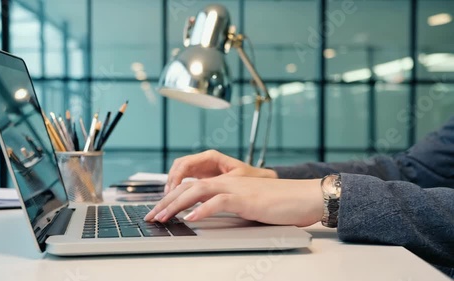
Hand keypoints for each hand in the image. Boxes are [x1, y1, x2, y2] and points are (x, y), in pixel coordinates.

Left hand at [145, 176, 323, 226]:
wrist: (303, 197)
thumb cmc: (278, 202)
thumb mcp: (247, 203)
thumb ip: (228, 206)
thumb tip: (208, 216)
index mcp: (226, 181)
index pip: (191, 186)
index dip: (171, 198)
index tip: (158, 211)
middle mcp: (227, 181)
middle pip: (188, 187)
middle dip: (166, 202)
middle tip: (151, 216)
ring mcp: (236, 188)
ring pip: (198, 191)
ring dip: (177, 205)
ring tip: (163, 218)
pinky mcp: (246, 199)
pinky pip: (219, 202)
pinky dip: (203, 210)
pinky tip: (191, 218)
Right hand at [165, 150, 277, 193]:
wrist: (262, 181)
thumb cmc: (253, 178)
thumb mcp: (237, 181)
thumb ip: (221, 185)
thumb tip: (206, 190)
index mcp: (211, 157)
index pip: (185, 164)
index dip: (176, 178)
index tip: (172, 191)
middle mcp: (204, 161)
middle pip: (178, 168)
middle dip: (169, 183)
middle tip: (165, 199)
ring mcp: (202, 169)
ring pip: (179, 174)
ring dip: (172, 187)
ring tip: (168, 201)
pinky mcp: (203, 179)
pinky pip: (185, 182)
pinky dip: (178, 190)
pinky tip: (176, 201)